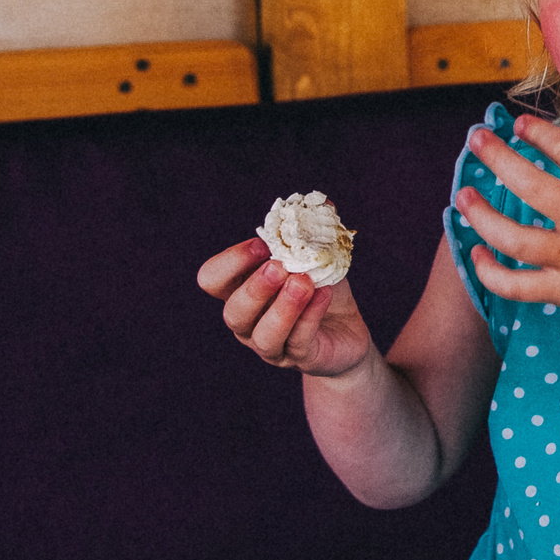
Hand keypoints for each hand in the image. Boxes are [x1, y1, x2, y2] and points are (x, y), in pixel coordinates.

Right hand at [196, 237, 375, 377]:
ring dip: (283, 307)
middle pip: (233, 312)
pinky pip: (298, 342)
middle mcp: (249, 322)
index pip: (213, 279)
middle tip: (280, 266)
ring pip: (263, 335)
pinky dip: (310, 316)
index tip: (261, 243)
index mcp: (240, 290)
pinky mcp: (301, 358)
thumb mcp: (316, 256)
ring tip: (304, 282)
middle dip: (255, 288)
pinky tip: (324, 294)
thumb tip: (322, 201)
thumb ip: (312, 231)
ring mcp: (272, 345)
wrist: (346, 330)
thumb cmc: (319, 289)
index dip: (230, 261)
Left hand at [453, 110, 559, 339]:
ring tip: (463, 195)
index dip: (541, 133)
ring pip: (514, 238)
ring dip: (481, 215)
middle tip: (476, 138)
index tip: (519, 124)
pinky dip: (491, 273)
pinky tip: (477, 253)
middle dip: (497, 157)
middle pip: (531, 186)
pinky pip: (517, 286)